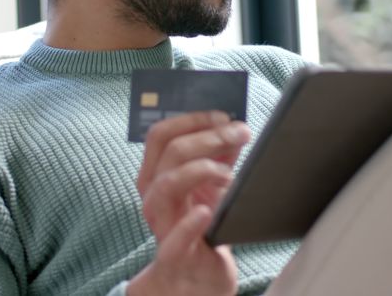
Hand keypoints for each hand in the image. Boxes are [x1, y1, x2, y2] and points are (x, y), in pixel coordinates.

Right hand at [129, 110, 250, 295]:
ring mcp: (160, 223)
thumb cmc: (202, 224)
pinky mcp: (174, 253)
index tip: (224, 116)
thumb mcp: (210, 184)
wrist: (197, 274)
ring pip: (167, 184)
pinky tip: (208, 211)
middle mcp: (152, 194)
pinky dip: (191, 222)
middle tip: (239, 134)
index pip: (161, 134)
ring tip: (228, 175)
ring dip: (203, 169)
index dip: (193, 119)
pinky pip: (174, 237)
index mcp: (156, 173)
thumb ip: (219, 156)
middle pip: (170, 152)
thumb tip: (235, 126)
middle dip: (209, 137)